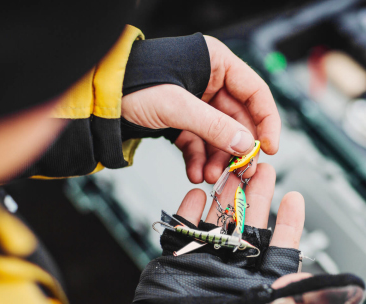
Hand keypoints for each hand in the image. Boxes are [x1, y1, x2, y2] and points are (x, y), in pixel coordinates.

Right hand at [115, 164, 364, 303]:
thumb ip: (316, 291)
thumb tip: (357, 287)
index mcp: (262, 280)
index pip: (281, 246)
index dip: (289, 221)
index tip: (295, 196)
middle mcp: (236, 271)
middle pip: (248, 225)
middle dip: (255, 195)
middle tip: (260, 168)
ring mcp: (205, 265)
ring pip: (217, 222)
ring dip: (225, 196)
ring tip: (232, 171)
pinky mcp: (178, 263)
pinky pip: (183, 231)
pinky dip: (189, 211)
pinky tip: (196, 192)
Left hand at [121, 36, 280, 183]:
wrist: (97, 99)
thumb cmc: (132, 85)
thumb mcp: (176, 106)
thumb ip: (214, 126)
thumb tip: (246, 145)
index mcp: (216, 63)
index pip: (255, 92)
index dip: (266, 121)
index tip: (268, 149)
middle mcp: (209, 81)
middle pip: (238, 119)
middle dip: (237, 148)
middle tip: (241, 172)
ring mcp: (195, 102)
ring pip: (218, 134)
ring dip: (217, 158)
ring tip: (212, 177)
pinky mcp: (181, 119)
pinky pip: (198, 142)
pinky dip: (198, 159)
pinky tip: (195, 173)